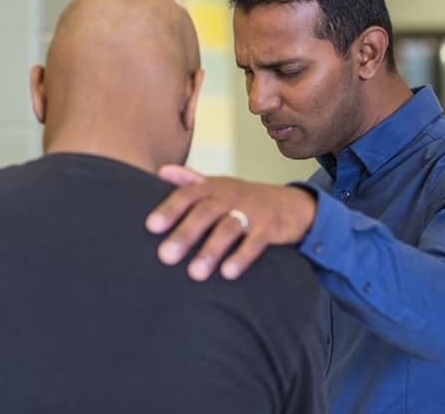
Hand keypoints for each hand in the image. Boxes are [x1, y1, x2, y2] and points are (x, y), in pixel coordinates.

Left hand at [145, 165, 315, 280]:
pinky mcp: (270, 227)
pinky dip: (242, 257)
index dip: (169, 209)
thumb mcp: (219, 186)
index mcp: (214, 188)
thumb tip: (160, 171)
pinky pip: (255, 242)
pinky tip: (228, 273)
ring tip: (195, 274)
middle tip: (166, 257)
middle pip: (205, 212)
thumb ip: (190, 181)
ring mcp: (252, 211)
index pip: (188, 194)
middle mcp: (231, 197)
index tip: (151, 226)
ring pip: (228, 228)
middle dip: (185, 234)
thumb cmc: (245, 199)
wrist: (292, 204)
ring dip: (211, 250)